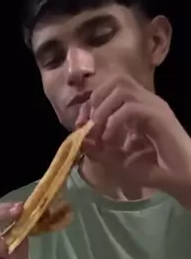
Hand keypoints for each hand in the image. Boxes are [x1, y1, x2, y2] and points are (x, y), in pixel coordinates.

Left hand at [77, 75, 190, 201]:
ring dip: (103, 110)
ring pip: (122, 89)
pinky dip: (114, 122)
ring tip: (98, 132)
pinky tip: (111, 140)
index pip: (110, 88)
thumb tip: (80, 138)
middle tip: (87, 125)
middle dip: (95, 101)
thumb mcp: (117, 160)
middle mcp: (146, 101)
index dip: (91, 103)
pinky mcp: (159, 116)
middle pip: (116, 80)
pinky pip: (131, 108)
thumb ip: (98, 150)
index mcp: (137, 107)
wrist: (179, 178)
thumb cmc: (153, 169)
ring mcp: (154, 106)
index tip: (80, 125)